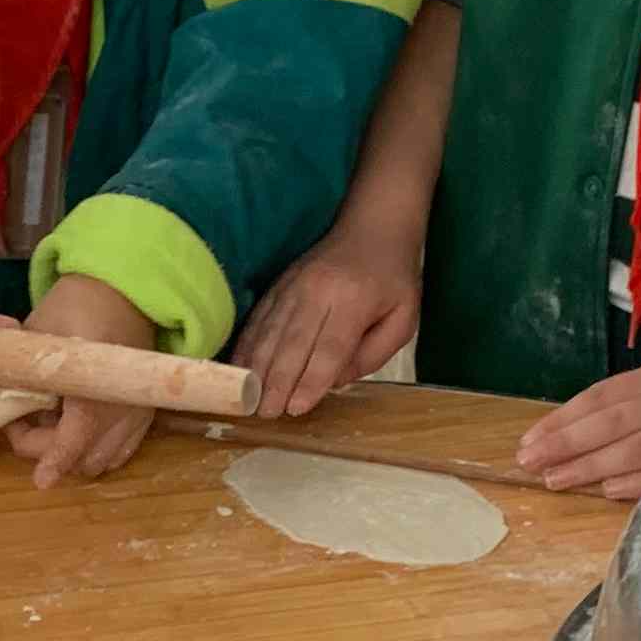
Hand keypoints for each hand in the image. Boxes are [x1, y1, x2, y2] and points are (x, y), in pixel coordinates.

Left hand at [10, 274, 158, 487]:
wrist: (123, 293)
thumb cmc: (76, 307)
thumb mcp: (39, 332)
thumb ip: (22, 372)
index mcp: (96, 383)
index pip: (77, 434)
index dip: (55, 459)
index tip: (41, 480)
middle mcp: (123, 407)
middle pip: (84, 458)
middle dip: (49, 452)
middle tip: (23, 423)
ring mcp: (138, 415)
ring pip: (102, 461)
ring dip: (71, 456)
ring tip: (49, 423)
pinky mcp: (144, 417)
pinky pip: (119, 453)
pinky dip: (93, 452)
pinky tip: (74, 429)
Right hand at [240, 226, 421, 417]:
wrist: (372, 227)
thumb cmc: (393, 279)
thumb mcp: (403, 319)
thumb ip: (374, 354)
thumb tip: (335, 382)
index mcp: (355, 299)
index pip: (330, 346)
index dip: (311, 379)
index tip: (296, 408)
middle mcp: (318, 291)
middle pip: (293, 342)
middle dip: (278, 381)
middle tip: (266, 412)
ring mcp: (293, 285)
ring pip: (270, 331)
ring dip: (256, 367)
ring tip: (248, 397)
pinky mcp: (278, 285)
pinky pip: (258, 318)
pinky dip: (247, 344)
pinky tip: (238, 368)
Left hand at [516, 337, 640, 500]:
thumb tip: (600, 420)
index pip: (603, 397)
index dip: (565, 418)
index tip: (533, 438)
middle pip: (609, 422)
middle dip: (565, 443)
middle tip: (528, 462)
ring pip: (632, 445)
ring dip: (590, 465)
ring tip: (554, 480)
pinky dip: (638, 479)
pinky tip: (608, 490)